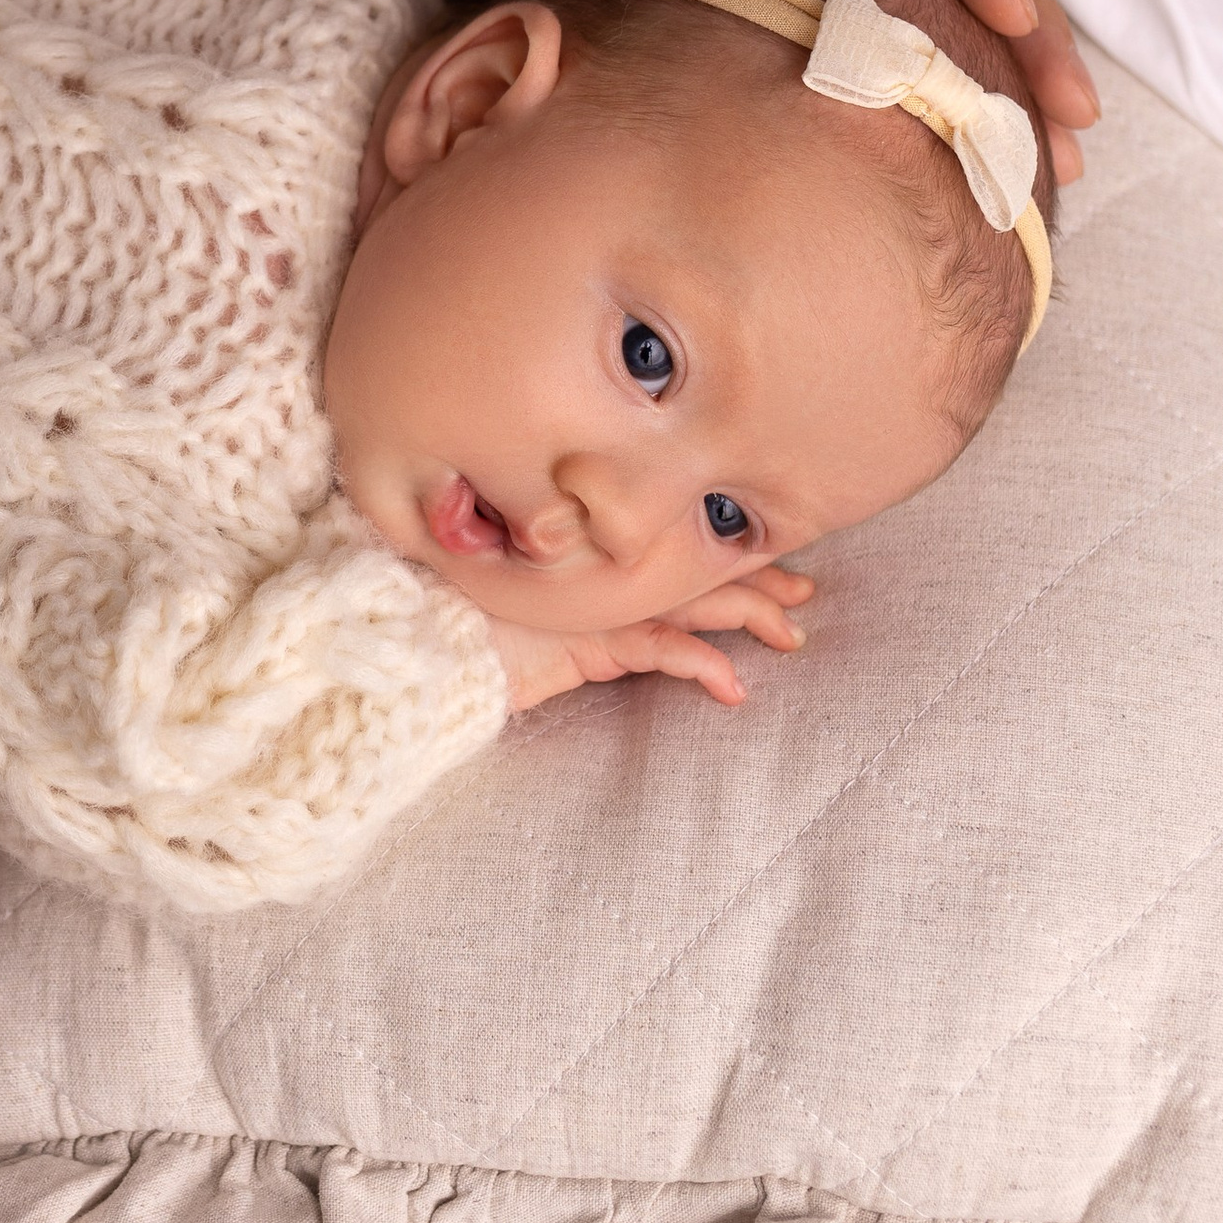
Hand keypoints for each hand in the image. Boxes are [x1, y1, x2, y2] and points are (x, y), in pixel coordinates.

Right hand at [487, 564, 812, 713]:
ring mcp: (603, 599)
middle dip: (756, 576)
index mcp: (592, 542)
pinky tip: (733, 687)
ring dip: (751, 615)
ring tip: (792, 635)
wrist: (420, 626)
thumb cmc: (458, 601)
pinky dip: (704, 666)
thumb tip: (610, 577)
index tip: (765, 547)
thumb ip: (563, 567)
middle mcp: (604, 564)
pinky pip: (665, 650)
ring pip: (695, 600)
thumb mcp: (522, 582)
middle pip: (695, 561)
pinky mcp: (596, 639)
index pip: (671, 535)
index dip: (719, 542)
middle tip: (802, 588)